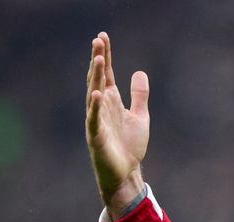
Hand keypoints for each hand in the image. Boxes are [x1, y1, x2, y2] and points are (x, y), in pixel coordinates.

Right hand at [85, 32, 148, 212]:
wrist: (126, 172)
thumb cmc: (130, 146)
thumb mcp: (140, 116)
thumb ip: (139, 95)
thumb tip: (139, 72)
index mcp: (111, 101)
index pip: (106, 73)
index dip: (105, 56)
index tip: (103, 37)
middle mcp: (102, 107)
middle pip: (97, 79)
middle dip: (98, 60)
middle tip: (98, 40)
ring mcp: (97, 120)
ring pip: (94, 94)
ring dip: (95, 78)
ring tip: (97, 59)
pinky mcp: (97, 137)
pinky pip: (94, 120)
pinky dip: (95, 108)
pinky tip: (97, 95)